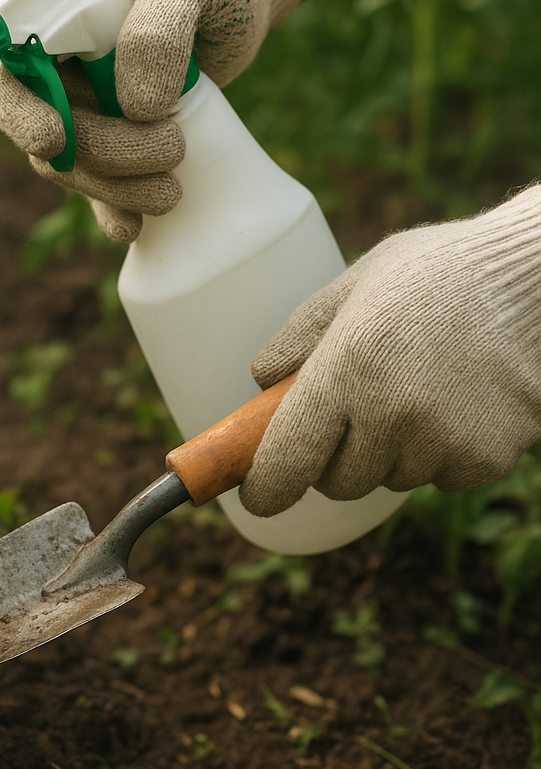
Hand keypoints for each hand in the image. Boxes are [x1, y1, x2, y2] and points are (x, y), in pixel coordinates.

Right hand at [0, 0, 308, 241]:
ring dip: (114, 188)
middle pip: (47, 132)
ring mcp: (87, 108)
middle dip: (96, 155)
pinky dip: (114, 210)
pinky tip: (133, 227)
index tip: (54, 140)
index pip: (8, 72)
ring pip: (73, 167)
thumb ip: (159, 28)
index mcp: (54, 18)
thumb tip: (137, 108)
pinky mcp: (118, 140)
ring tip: (173, 190)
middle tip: (170, 149)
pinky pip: (100, 188)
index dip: (20, 112)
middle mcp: (60, 68)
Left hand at [239, 186, 540, 516]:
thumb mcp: (353, 285)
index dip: (266, 487)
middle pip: (336, 481)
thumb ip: (298, 337)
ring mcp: (442, 441)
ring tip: (418, 385)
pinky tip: (458, 400)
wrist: (536, 280)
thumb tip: (260, 383)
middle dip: (333, 456)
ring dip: (390, 451)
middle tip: (354, 408)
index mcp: (346, 367)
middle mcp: (391, 412)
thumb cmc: (435, 273)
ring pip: (389, 478)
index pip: (288, 458)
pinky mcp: (486, 459)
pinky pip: (440, 477)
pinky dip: (440, 452)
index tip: (256, 495)